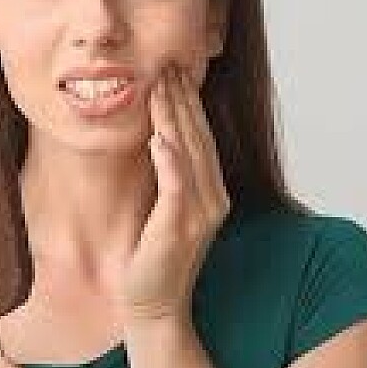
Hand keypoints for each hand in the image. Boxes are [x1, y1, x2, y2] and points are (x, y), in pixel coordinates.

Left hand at [119, 62, 231, 322]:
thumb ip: (170, 174)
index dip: (189, 102)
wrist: (153, 303)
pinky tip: (160, 138)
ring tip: (163, 87)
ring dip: (176, 119)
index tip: (174, 70)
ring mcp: (199, 215)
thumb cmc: (155, 256)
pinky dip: (170, 162)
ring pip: (189, 155)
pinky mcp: (179, 230)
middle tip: (169, 64)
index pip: (201, 137)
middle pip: (198, 138)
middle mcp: (213, 199)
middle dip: (183, 100)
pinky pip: (176, 189)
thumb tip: (159, 136)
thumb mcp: (166, 207)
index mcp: (211, 191)